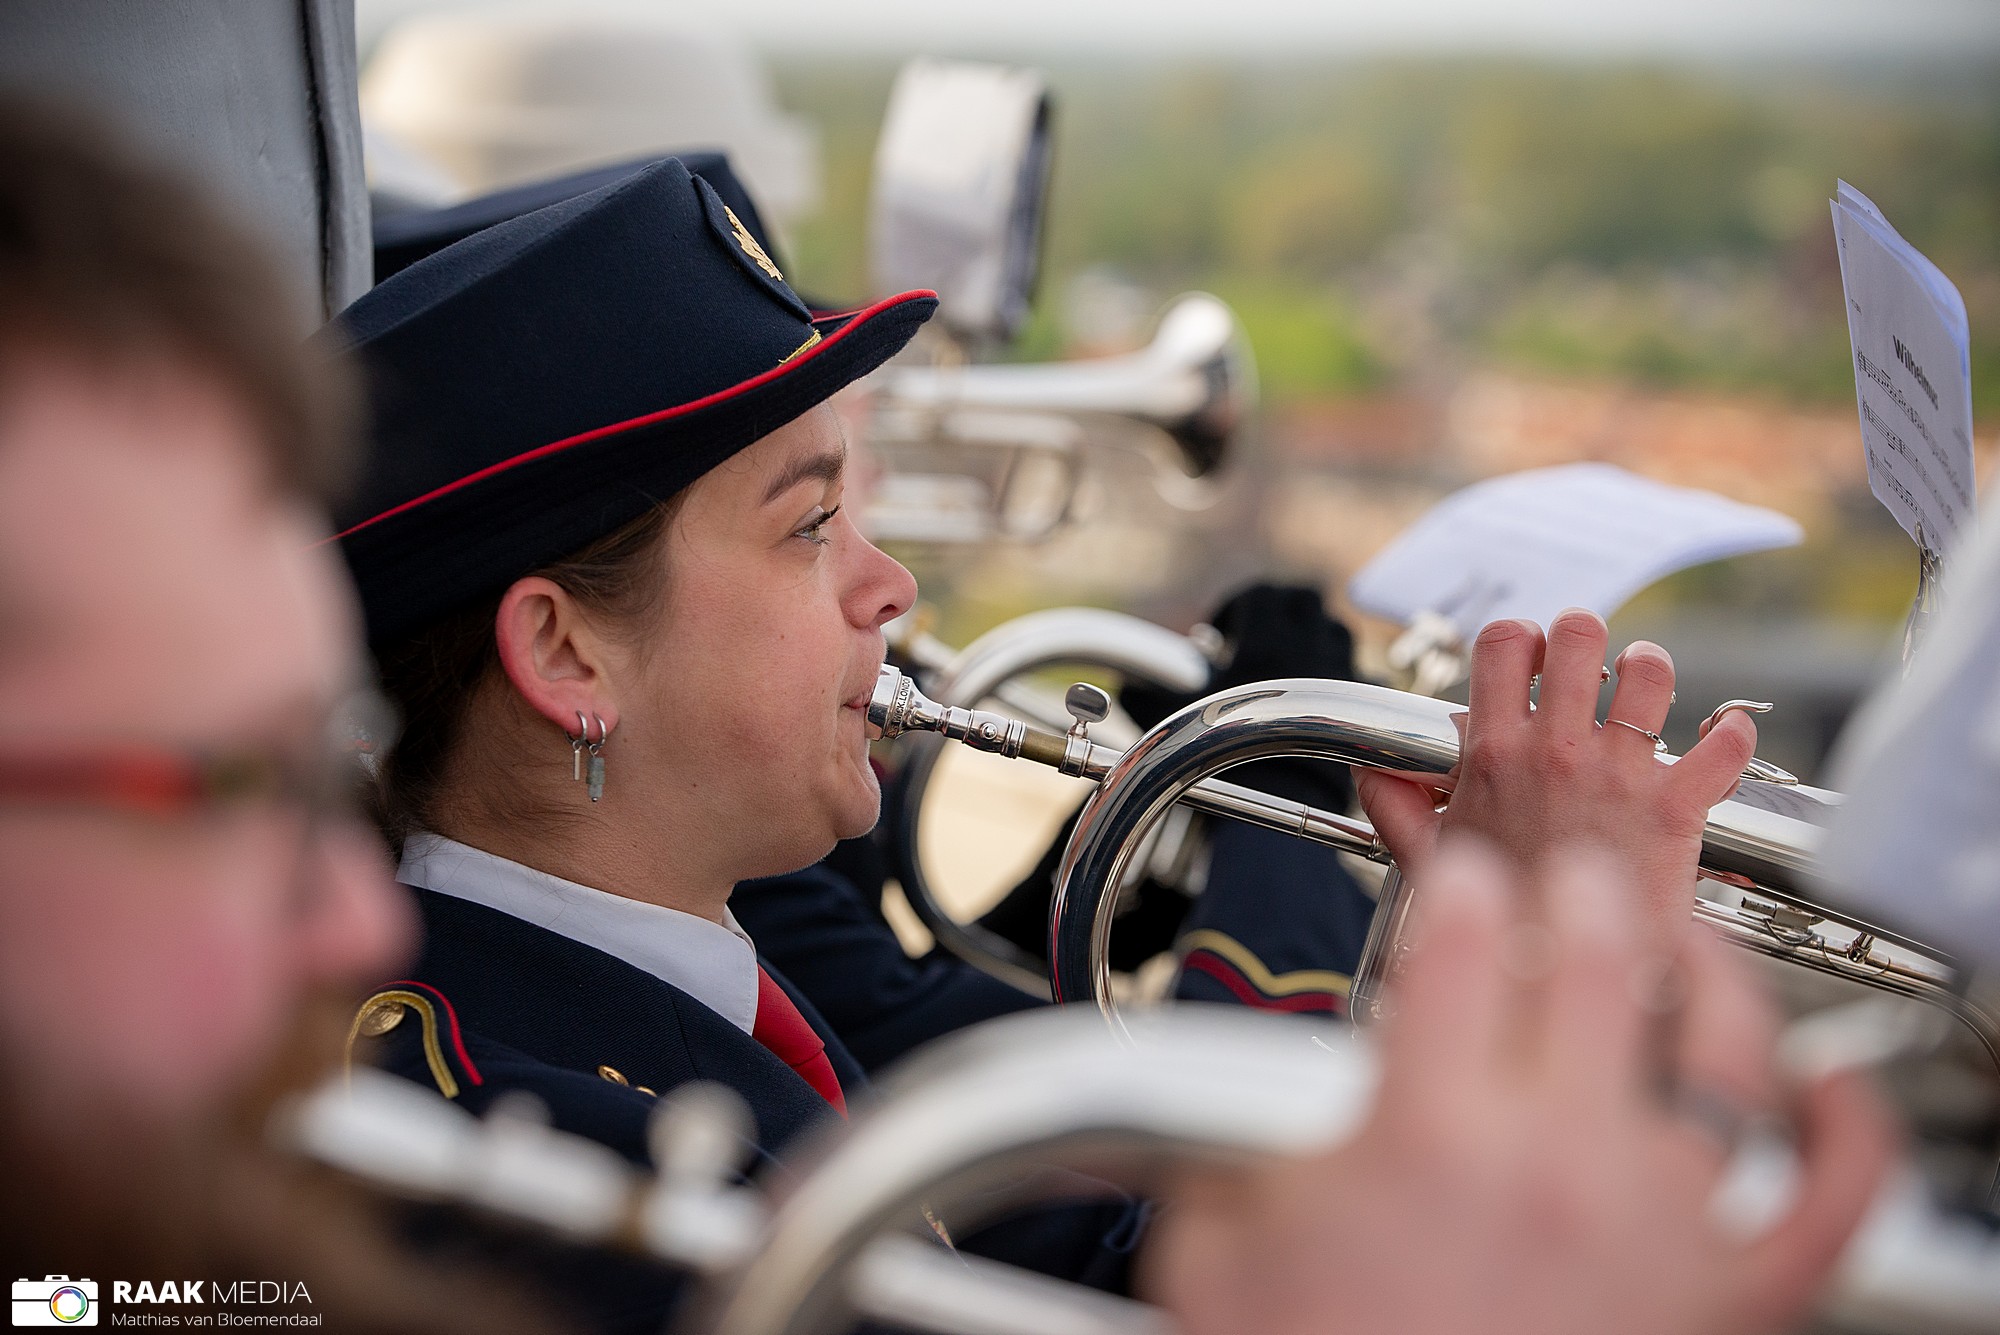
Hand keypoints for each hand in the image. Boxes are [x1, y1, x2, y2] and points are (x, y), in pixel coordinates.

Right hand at [1142, 844, 1895, 1334]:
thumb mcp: (1215, 1242)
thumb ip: (1217, 1140)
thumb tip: (1219, 1089)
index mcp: (1430, 1131)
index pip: (1461, 939)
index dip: (1460, 884)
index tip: (1463, 877)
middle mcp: (1558, 1160)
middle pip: (1597, 960)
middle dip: (1580, 895)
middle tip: (1570, 883)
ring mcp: (1658, 1225)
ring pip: (1727, 1053)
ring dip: (1707, 976)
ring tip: (1683, 944)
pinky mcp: (1727, 1299)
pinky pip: (1827, 1200)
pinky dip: (1846, 1134)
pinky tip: (1826, 1089)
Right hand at [1357, 609, 1756, 942]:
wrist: (1559, 979)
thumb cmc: (1500, 919)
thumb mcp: (1433, 859)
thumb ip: (1398, 809)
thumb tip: (1372, 775)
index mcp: (1496, 756)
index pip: (1502, 644)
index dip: (1520, 639)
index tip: (1529, 661)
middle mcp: (1557, 752)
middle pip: (1579, 635)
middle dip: (1586, 639)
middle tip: (1588, 669)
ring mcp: (1620, 775)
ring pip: (1651, 672)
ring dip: (1650, 672)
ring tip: (1643, 691)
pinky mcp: (1675, 806)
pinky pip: (1722, 745)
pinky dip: (1731, 734)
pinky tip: (1720, 735)